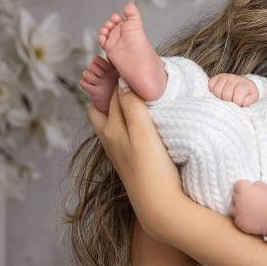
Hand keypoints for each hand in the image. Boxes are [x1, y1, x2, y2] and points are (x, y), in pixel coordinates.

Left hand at [86, 79, 183, 240]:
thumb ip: (132, 105)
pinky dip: (128, 119)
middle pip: (106, 105)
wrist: (160, 207)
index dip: (119, 74)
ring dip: (119, 104)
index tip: (127, 58)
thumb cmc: (153, 169)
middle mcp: (110, 139)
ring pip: (112, 120)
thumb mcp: (142, 132)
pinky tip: (142, 119)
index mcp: (111, 128)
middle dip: (113, 87)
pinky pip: (123, 132)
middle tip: (128, 71)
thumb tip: (123, 79)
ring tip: (133, 93)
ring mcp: (119, 151)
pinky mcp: (131, 161)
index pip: (112, 92)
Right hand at [209, 73, 258, 106]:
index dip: (237, 102)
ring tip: (224, 99)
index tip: (239, 105)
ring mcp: (225, 76)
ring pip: (217, 89)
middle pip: (226, 93)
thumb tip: (239, 103)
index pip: (238, 93)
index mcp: (245, 84)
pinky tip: (219, 94)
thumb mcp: (252, 101)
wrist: (244, 88)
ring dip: (219, 97)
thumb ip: (247, 102)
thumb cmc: (247, 96)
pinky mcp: (217, 77)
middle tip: (231, 103)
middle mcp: (235, 78)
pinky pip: (210, 84)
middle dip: (228, 101)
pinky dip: (213, 91)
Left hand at [231, 180, 266, 235]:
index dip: (244, 187)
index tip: (249, 191)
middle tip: (253, 202)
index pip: (238, 185)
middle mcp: (237, 199)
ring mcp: (237, 212)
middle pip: (236, 197)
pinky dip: (243, 219)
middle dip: (243, 198)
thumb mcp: (265, 187)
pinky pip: (238, 219)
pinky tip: (252, 219)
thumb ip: (255, 185)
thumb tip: (251, 186)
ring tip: (253, 212)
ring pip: (236, 209)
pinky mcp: (238, 222)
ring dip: (242, 209)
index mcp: (243, 189)